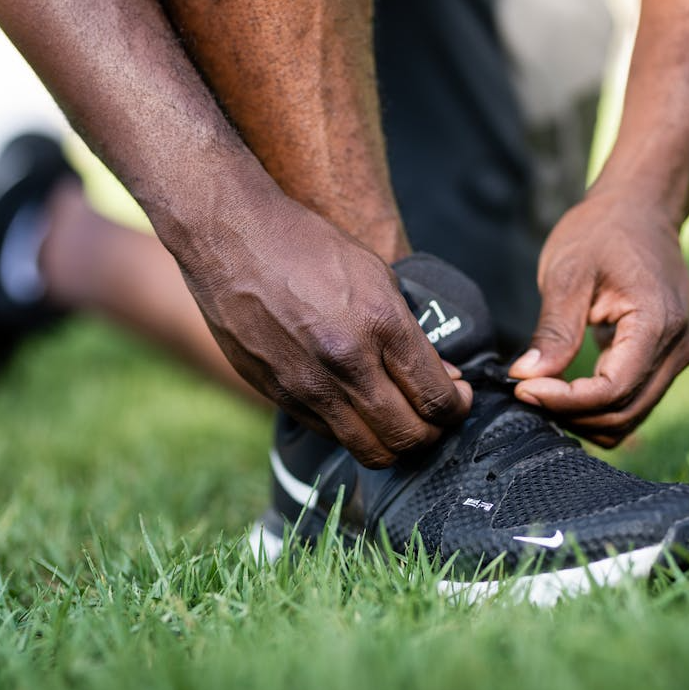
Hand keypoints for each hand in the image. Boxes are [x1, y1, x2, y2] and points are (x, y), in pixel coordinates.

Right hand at [181, 201, 472, 467]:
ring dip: (394, 443)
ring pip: (369, 450)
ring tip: (398, 420)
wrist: (231, 239)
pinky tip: (355, 406)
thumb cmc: (306, 246)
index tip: (457, 397)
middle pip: (408, 437)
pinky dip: (352, 430)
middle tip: (434, 417)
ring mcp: (308, 385)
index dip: (457, 407)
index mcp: (380, 324)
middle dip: (432, 434)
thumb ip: (410, 333)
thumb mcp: (375, 274)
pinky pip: (329, 434)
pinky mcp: (277, 395)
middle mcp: (346, 363)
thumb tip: (441, 377)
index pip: (437, 399)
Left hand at [508, 188, 688, 446]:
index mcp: (658, 322)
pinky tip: (564, 390)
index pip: (613, 389)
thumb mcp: (567, 273)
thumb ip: (553, 330)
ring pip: (631, 414)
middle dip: (571, 413)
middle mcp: (680, 345)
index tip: (523, 389)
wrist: (640, 208)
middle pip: (624, 411)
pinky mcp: (669, 357)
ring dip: (584, 416)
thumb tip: (526, 377)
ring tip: (541, 392)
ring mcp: (680, 353)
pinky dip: (599, 406)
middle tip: (525, 392)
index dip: (566, 400)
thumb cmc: (602, 231)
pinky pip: (634, 399)